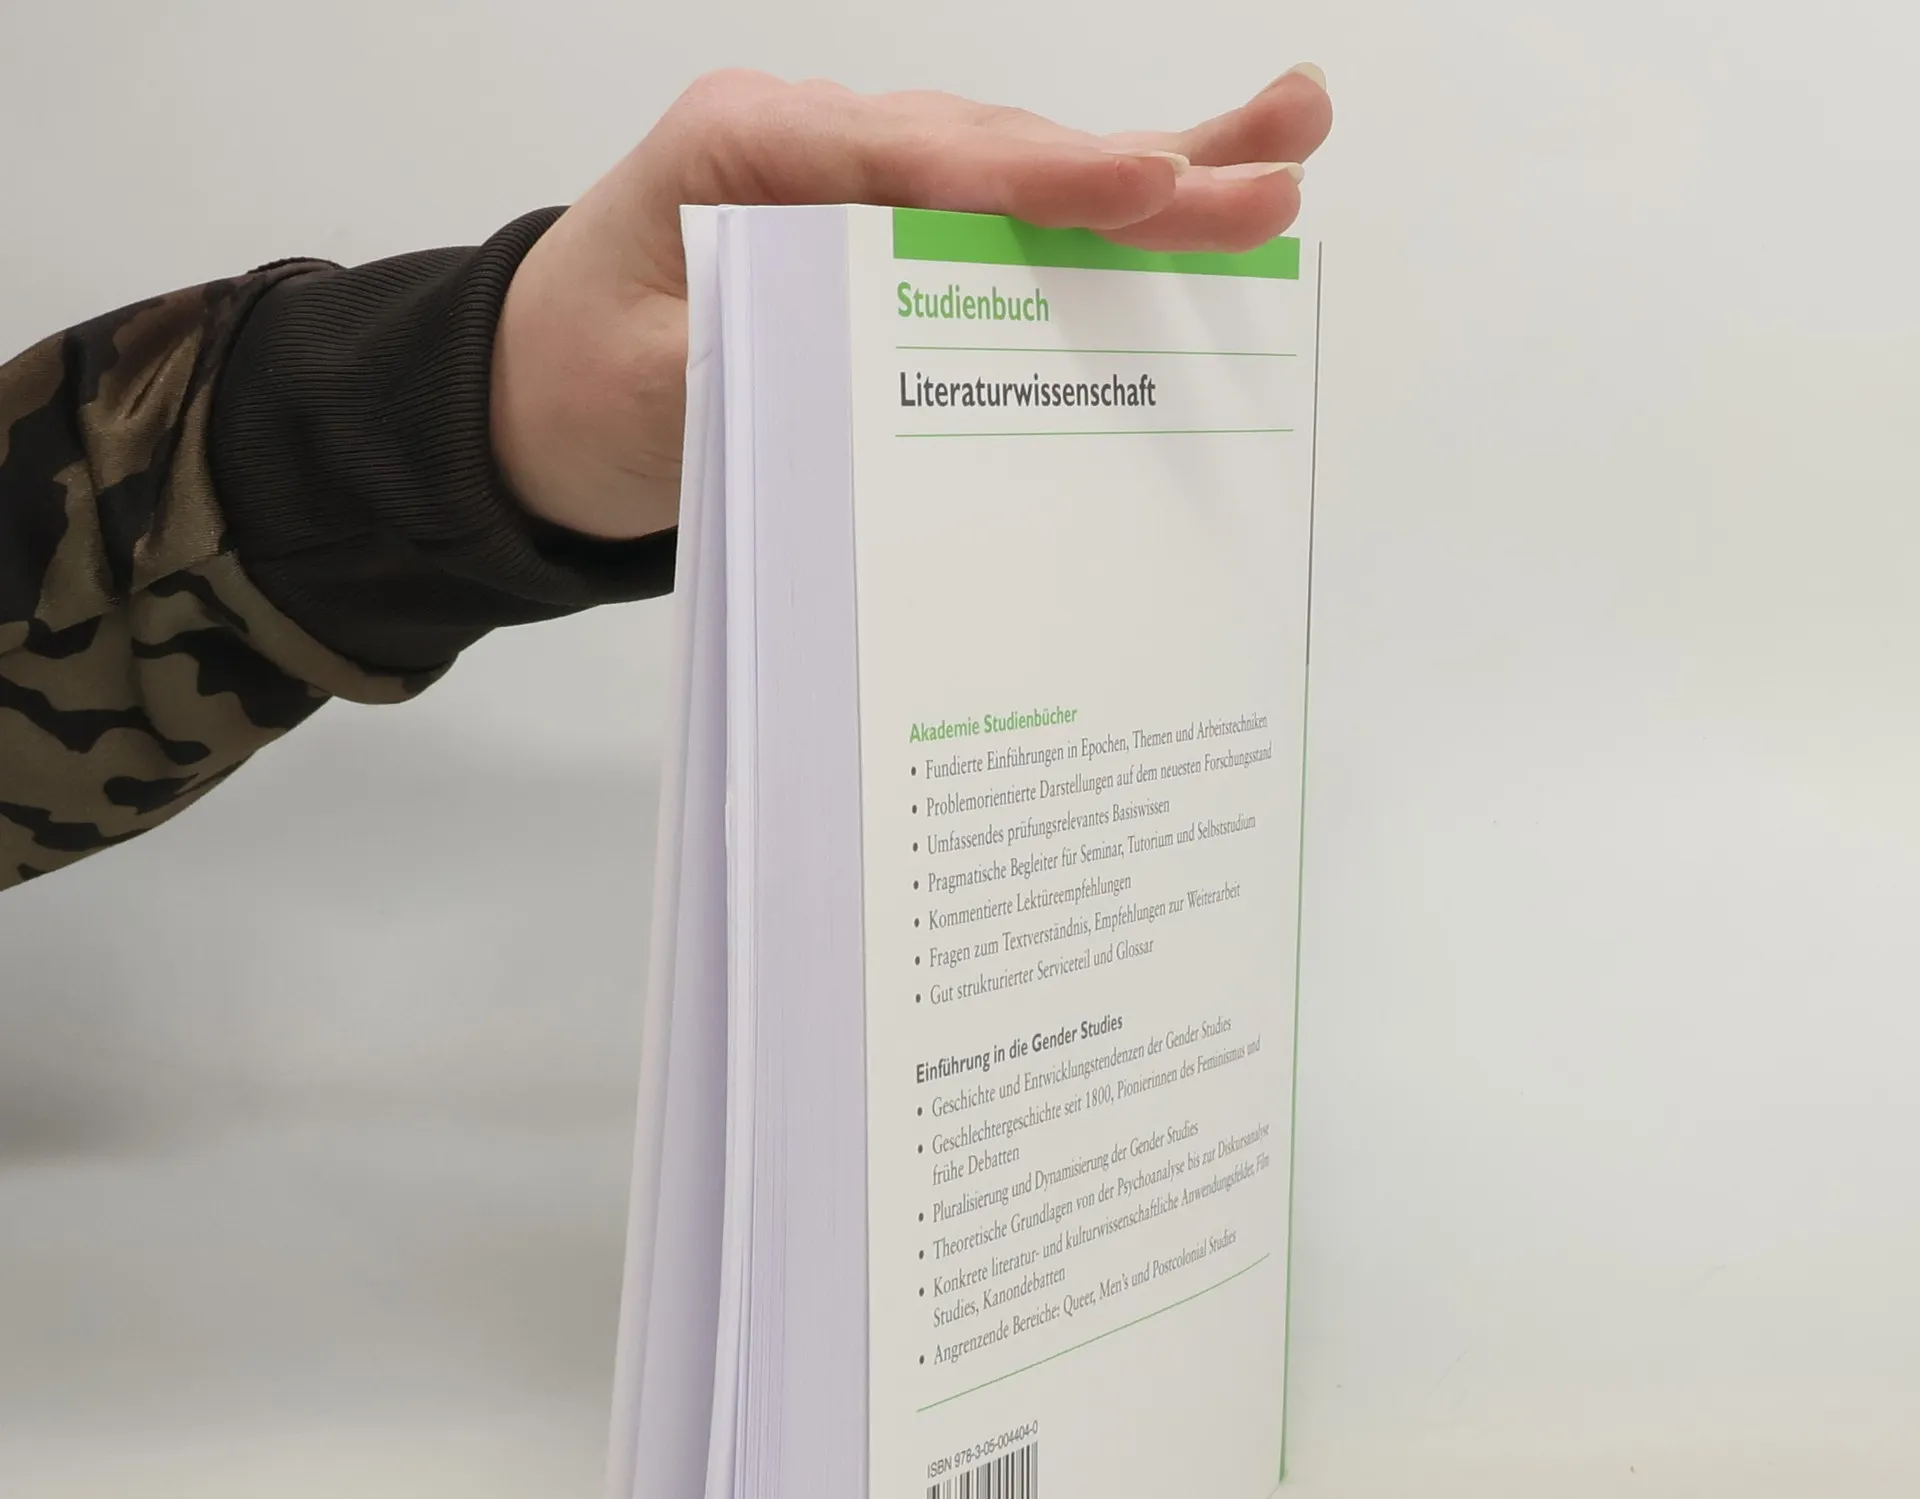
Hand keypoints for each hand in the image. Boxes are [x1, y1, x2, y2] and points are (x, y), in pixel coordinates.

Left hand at [490, 67, 1333, 540]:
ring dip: (1157, 171)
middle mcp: (822, 148)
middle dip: (1139, 170)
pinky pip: (1001, 224)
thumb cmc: (576, 383)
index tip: (1145, 182)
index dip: (1039, 178)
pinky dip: (1097, 220)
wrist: (532, 401)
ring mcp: (864, 188)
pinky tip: (1192, 192)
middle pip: (998, 156)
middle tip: (1272, 171)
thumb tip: (882, 374)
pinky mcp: (886, 239)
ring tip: (1284, 158)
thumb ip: (759, 367)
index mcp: (748, 150)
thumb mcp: (644, 390)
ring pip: (1023, 177)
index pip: (915, 160)